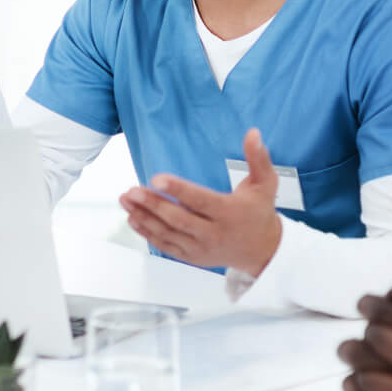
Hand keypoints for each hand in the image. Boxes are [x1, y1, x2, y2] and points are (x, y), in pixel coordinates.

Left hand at [120, 128, 283, 274]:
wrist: (262, 250)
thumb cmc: (259, 213)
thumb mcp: (265, 183)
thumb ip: (258, 158)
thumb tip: (253, 133)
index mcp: (229, 213)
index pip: (200, 201)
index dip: (178, 190)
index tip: (157, 179)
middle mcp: (213, 233)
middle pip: (178, 219)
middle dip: (153, 205)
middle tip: (132, 191)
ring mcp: (201, 247)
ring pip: (168, 233)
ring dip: (144, 217)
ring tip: (126, 200)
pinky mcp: (192, 256)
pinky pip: (166, 246)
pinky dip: (148, 233)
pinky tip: (133, 219)